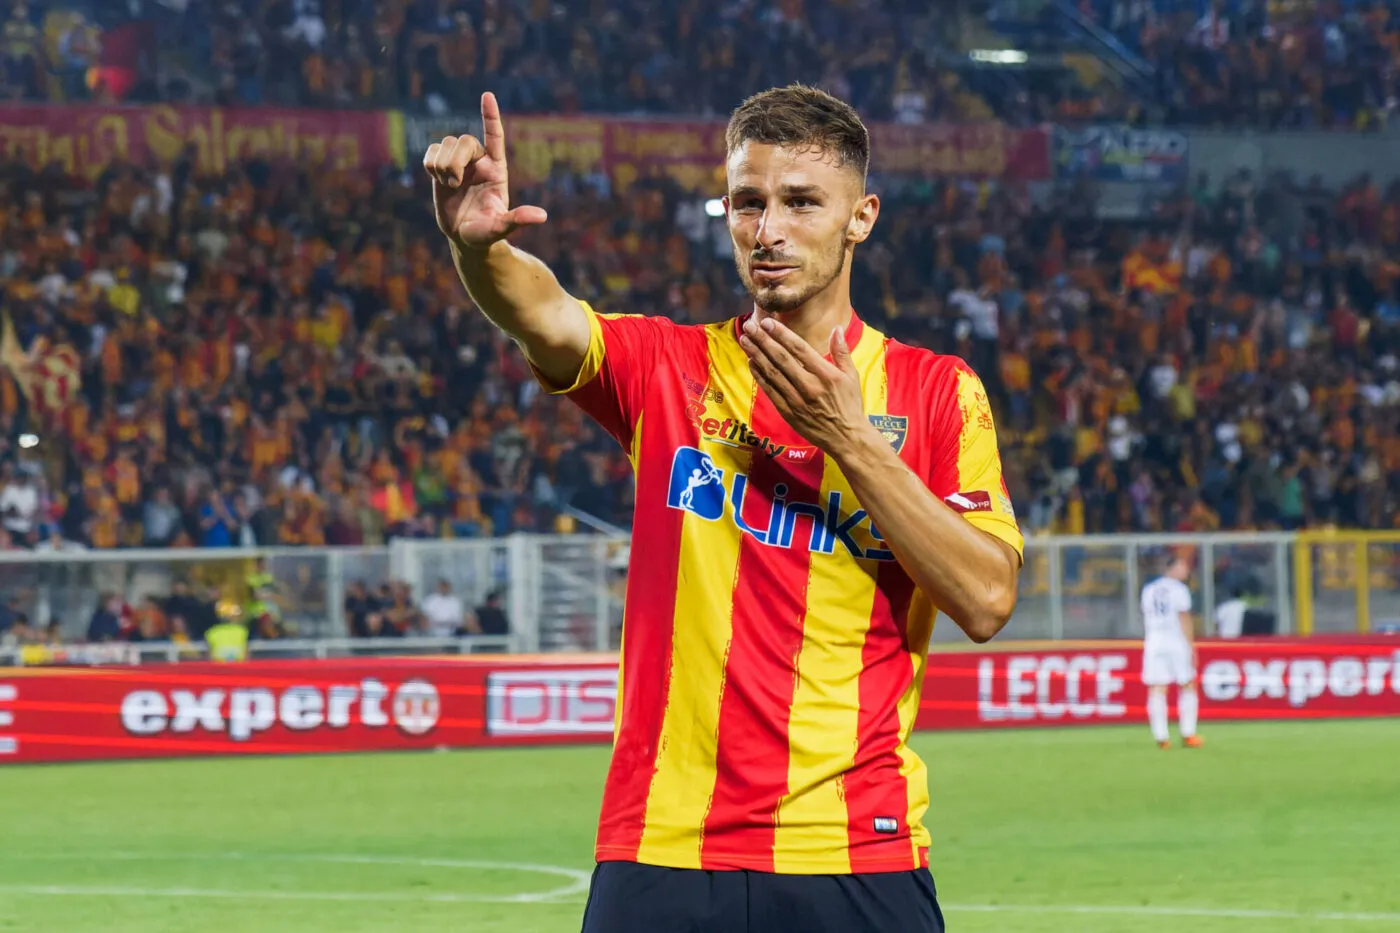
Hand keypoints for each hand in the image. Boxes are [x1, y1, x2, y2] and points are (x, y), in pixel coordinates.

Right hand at [423, 92, 546, 250]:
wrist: (464, 237)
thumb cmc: (486, 233)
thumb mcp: (501, 228)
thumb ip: (517, 220)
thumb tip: (542, 216)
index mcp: (496, 170)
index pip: (494, 137)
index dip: (490, 117)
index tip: (488, 96)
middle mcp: (478, 162)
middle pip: (463, 140)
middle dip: (454, 160)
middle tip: (453, 184)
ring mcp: (459, 163)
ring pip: (445, 143)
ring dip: (442, 165)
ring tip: (448, 185)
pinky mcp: (441, 167)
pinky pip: (430, 151)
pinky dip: (430, 163)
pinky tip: (438, 179)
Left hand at [739, 316, 872, 454]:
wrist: (846, 438)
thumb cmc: (850, 405)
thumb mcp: (852, 376)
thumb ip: (842, 351)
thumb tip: (836, 328)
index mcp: (826, 374)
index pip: (799, 349)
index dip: (781, 334)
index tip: (767, 322)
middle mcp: (809, 386)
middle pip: (781, 359)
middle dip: (763, 340)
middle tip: (749, 326)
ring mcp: (797, 400)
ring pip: (772, 373)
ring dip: (757, 355)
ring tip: (745, 340)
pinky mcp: (788, 412)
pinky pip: (770, 391)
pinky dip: (760, 376)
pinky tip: (751, 363)